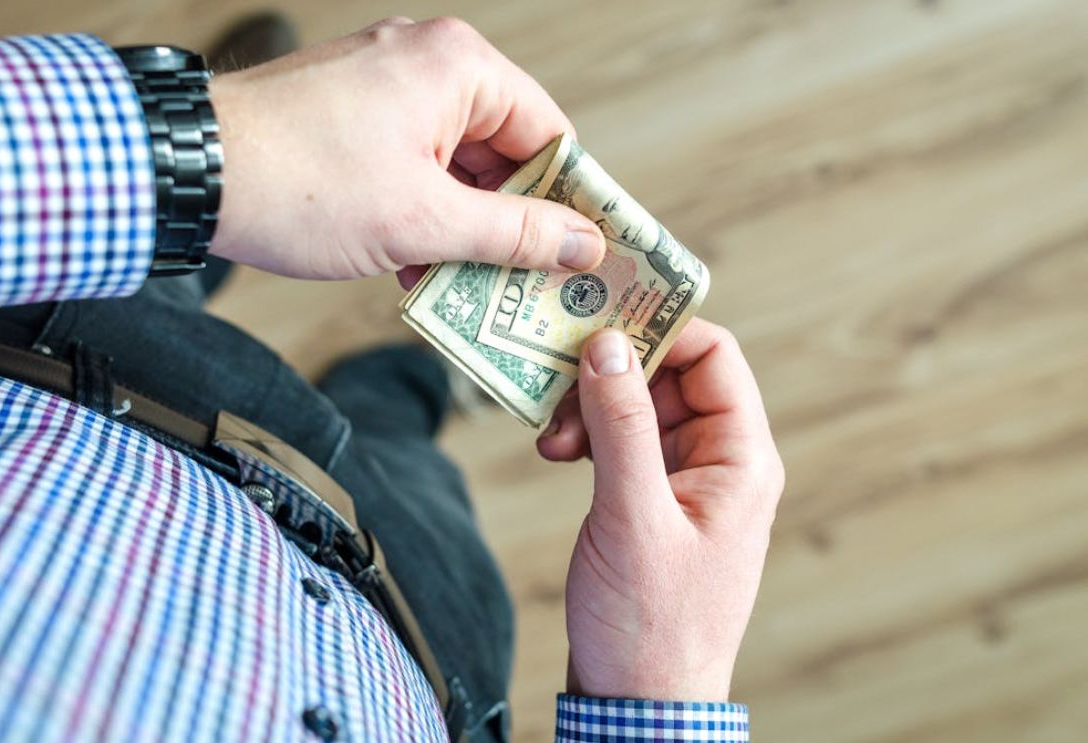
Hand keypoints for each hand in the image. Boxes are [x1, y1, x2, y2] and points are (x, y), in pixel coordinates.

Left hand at [206, 17, 605, 282]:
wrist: (188, 173)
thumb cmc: (299, 184)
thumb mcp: (423, 222)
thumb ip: (513, 234)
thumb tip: (581, 244)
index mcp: (457, 67)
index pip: (549, 133)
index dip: (570, 199)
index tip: (584, 254)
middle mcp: (424, 61)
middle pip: (503, 150)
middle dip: (510, 223)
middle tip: (526, 286)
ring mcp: (382, 85)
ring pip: (455, 164)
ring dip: (461, 228)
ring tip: (465, 288)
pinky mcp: (350, 113)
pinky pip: (412, 163)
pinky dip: (420, 212)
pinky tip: (416, 267)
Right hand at [537, 321, 783, 699]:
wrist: (639, 704)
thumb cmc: (652, 626)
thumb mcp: (633, 517)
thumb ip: (623, 427)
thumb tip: (609, 345)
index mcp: (741, 460)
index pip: (714, 356)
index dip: (661, 326)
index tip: (599, 314)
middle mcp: (718, 463)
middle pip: (669, 376)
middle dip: (610, 371)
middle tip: (556, 378)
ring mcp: (683, 483)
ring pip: (638, 407)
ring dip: (590, 407)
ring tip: (551, 435)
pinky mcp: (650, 503)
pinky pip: (621, 443)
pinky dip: (587, 438)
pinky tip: (556, 453)